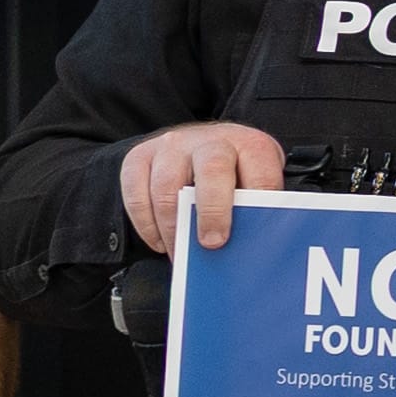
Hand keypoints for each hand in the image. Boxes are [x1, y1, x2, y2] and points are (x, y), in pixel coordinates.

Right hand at [119, 121, 287, 253]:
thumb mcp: (253, 184)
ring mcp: (172, 146)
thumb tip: (251, 246)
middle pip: (212, 169)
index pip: (259, 171)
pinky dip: (146, 224)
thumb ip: (255, 209)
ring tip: (181, 255)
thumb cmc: (231, 174)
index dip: (258, 203)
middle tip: (212, 243)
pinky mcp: (140, 156)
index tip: (253, 232)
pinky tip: (160, 243)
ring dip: (173, 228)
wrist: (199, 146)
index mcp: (248, 145)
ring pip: (167, 186)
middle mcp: (210, 140)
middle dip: (212, 212)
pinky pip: (136, 193)